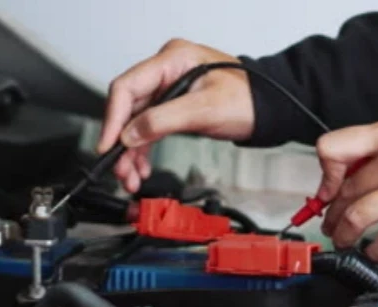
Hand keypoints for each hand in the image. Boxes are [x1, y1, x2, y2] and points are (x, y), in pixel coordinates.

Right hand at [97, 39, 254, 192]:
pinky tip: (142, 166)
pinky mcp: (175, 106)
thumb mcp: (205, 110)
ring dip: (131, 151)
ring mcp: (170, 88)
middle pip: (129, 107)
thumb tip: (130, 135)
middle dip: (122, 141)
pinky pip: (150, 127)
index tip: (108, 145)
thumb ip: (164, 120)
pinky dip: (144, 148)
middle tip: (120, 169)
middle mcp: (167, 71)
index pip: (128, 87)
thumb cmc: (248, 100)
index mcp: (173, 59)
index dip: (114, 118)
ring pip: (137, 121)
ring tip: (130, 176)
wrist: (269, 110)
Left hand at [315, 115, 377, 261]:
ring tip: (343, 240)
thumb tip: (353, 170)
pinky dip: (377, 250)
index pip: (336, 148)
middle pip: (348, 190)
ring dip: (345, 233)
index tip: (326, 189)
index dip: (325, 173)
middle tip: (331, 223)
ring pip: (361, 215)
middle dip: (332, 213)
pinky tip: (373, 252)